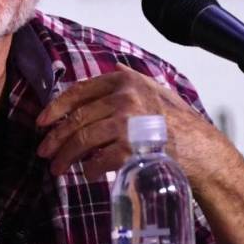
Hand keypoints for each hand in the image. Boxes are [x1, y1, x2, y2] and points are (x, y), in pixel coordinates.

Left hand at [35, 64, 223, 183]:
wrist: (201, 151)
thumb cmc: (178, 123)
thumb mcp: (157, 91)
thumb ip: (133, 80)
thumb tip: (114, 69)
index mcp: (126, 82)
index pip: (79, 92)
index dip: (56, 108)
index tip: (42, 122)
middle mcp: (125, 98)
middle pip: (77, 119)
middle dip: (56, 138)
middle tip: (45, 153)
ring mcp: (128, 123)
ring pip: (83, 140)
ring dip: (66, 157)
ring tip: (57, 169)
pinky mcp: (131, 148)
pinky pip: (99, 160)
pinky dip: (90, 169)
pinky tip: (88, 174)